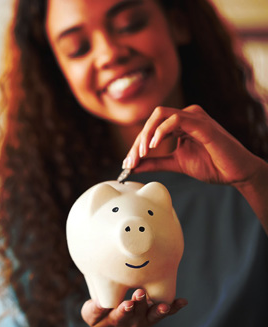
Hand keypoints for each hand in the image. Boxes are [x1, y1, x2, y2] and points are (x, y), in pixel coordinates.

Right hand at [81, 289, 187, 326]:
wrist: (108, 325)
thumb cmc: (98, 315)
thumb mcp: (91, 313)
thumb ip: (94, 309)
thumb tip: (100, 302)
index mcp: (116, 320)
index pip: (120, 316)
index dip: (124, 310)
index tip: (127, 304)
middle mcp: (132, 322)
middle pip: (137, 315)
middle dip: (140, 304)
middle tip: (140, 293)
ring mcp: (144, 320)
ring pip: (152, 316)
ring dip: (159, 310)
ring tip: (165, 305)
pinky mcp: (152, 315)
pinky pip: (164, 312)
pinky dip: (174, 308)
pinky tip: (183, 301)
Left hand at [123, 105, 265, 185]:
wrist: (235, 173)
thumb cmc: (212, 165)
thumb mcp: (176, 163)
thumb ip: (155, 162)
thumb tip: (133, 166)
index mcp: (180, 123)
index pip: (151, 128)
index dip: (136, 145)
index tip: (128, 163)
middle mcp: (186, 116)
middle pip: (152, 120)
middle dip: (138, 141)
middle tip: (131, 161)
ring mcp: (194, 117)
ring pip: (160, 115)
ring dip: (146, 135)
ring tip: (142, 154)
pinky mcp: (202, 124)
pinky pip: (176, 119)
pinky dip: (161, 131)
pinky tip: (155, 145)